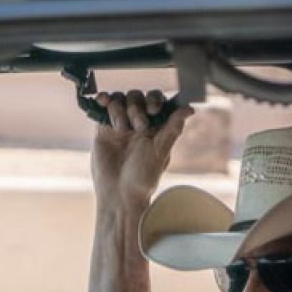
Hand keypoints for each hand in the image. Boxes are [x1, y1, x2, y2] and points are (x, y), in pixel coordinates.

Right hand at [91, 89, 192, 205]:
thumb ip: (173, 128)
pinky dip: (103, 100)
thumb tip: (189, 109)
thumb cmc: (143, 178)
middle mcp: (138, 123)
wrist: (118, 194)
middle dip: (137, 107)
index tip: (154, 110)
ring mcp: (120, 124)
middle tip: (139, 127)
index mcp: (155, 127)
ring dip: (120, 109)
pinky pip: (103, 107)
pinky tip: (102, 101)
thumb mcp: (161, 152)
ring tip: (121, 129)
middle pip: (136, 97)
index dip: (154, 100)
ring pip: (119, 100)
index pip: (156, 101)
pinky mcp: (103, 128)